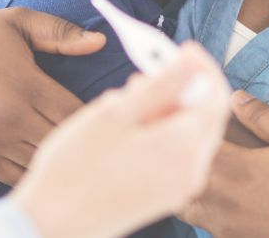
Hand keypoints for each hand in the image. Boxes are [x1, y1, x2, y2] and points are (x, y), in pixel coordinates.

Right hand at [0, 7, 104, 182]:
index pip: (79, 113)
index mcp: (27, 83)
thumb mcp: (15, 23)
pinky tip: (49, 157)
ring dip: (62, 156)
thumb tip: (99, 41)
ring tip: (77, 146)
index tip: (108, 108)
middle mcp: (13, 118)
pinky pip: (20, 175)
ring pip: (45, 163)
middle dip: (84, 138)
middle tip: (99, 131)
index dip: (98, 114)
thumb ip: (60, 32)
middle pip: (66, 142)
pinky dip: (37, 169)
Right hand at [12, 42, 231, 237]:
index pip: (215, 96)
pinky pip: (178, 153)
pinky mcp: (165, 196)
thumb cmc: (74, 168)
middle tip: (154, 67)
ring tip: (132, 95)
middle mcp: (191, 172)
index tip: (183, 48)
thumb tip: (189, 64)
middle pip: (207, 116)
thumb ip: (158, 87)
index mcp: (182, 148)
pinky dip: (163, 131)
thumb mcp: (113, 115)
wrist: (53, 224)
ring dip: (171, 108)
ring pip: (191, 134)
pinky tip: (131, 124)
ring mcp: (179, 188)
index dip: (202, 66)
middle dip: (186, 86)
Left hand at [178, 93, 268, 237]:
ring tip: (198, 167)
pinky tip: (220, 197)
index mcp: (235, 169)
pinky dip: (202, 207)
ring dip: (185, 183)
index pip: (190, 141)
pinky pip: (204, 223)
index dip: (183, 124)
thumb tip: (236, 98)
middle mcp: (221, 200)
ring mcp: (225, 227)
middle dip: (177, 153)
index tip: (183, 112)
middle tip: (181, 137)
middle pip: (177, 173)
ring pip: (184, 203)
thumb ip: (263, 115)